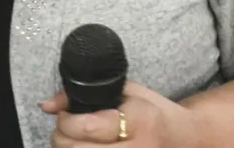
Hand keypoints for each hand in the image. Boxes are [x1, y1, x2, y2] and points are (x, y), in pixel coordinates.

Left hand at [41, 82, 201, 147]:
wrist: (186, 139)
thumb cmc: (154, 112)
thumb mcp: (126, 92)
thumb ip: (87, 94)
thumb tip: (47, 105)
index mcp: (138, 121)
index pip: (88, 126)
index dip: (66, 121)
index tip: (64, 114)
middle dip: (61, 138)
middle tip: (63, 128)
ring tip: (73, 141)